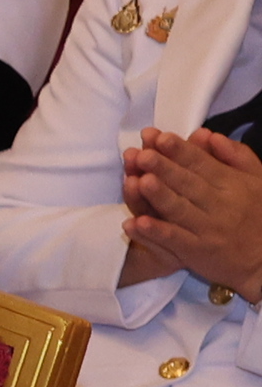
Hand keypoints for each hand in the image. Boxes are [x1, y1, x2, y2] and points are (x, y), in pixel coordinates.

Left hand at [122, 128, 261, 295]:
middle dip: (164, 168)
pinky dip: (155, 232)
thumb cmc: (257, 214)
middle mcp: (220, 206)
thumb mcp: (257, 180)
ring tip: (138, 181)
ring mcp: (207, 229)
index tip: (159, 137)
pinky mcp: (196, 252)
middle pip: (187, 184)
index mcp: (232, 184)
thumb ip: (235, 155)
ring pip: (179, 209)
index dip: (180, 151)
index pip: (202, 164)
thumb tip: (207, 134)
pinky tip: (136, 223)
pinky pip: (174, 240)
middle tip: (142, 155)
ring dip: (159, 196)